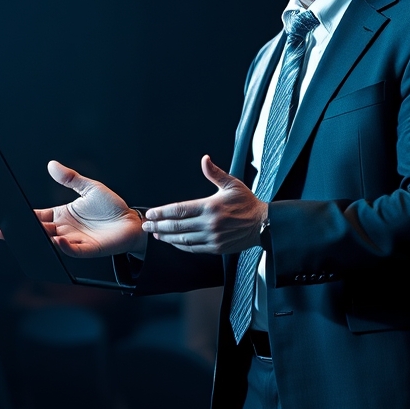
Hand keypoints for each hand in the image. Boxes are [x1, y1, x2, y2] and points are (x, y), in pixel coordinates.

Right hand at [0, 160, 146, 256]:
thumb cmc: (111, 206)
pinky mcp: (88, 249)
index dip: (22, 217)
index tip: (6, 216)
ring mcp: (75, 240)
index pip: (37, 217)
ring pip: (52, 242)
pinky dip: (65, 247)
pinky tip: (58, 241)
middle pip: (39, 231)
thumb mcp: (90, 187)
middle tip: (5, 231)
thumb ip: (70, 178)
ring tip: (29, 235)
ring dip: (42, 239)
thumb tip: (52, 165)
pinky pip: (73, 250)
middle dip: (23, 231)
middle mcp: (65, 229)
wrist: (131, 221)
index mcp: (62, 215)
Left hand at [141, 155, 265, 254]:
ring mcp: (212, 237)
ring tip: (156, 233)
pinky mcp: (216, 248)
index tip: (151, 213)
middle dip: (159, 225)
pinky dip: (181, 246)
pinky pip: (193, 248)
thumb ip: (215, 173)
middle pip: (177, 226)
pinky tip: (173, 242)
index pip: (179, 209)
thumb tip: (205, 160)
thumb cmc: (247, 203)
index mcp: (210, 206)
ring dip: (167, 236)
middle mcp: (209, 223)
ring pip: (183, 239)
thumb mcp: (232, 184)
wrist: (263, 224)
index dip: (162, 212)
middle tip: (146, 225)